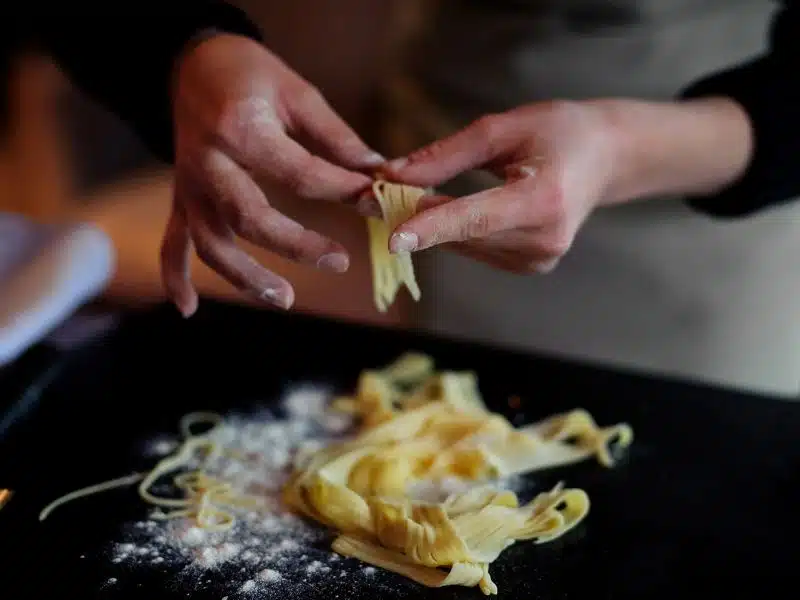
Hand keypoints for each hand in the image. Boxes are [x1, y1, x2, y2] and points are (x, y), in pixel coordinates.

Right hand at [162, 34, 383, 315]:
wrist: (192, 63)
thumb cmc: (249, 74)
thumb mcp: (297, 93)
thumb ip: (336, 137)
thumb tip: (378, 173)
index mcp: (241, 130)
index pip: (299, 174)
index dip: (343, 191)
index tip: (377, 204)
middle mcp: (209, 163)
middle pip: (249, 218)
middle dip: (296, 246)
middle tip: (340, 262)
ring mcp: (189, 186)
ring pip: (210, 243)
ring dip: (245, 277)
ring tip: (284, 299)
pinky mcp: (181, 198)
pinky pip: (172, 242)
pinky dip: (175, 276)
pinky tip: (188, 308)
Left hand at [381, 97, 751, 273]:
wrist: (606, 158)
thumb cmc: (559, 131)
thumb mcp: (504, 128)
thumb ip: (447, 154)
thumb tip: (394, 175)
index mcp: (544, 200)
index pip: (478, 219)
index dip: (433, 227)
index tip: (393, 238)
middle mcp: (545, 239)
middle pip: (465, 234)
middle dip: (419, 216)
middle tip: (379, 194)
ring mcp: (539, 259)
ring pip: (466, 245)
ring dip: (436, 224)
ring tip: (415, 196)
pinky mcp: (532, 266)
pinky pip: (478, 250)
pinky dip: (458, 231)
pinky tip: (455, 211)